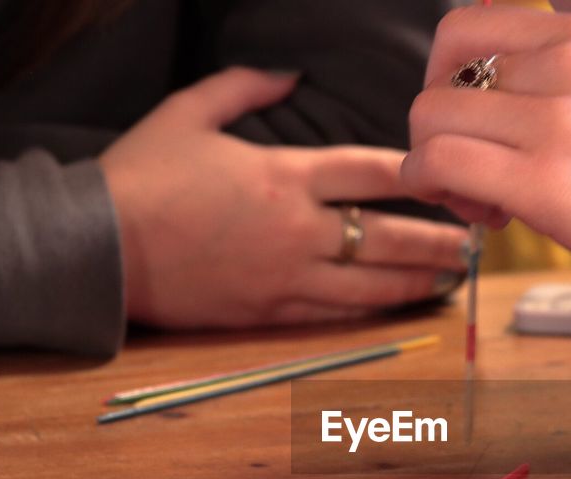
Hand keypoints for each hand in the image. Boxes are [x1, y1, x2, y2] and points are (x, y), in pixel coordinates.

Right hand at [101, 68, 468, 327]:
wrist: (96, 248)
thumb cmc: (140, 176)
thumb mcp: (187, 112)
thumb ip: (244, 87)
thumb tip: (287, 73)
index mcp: (284, 175)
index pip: (372, 172)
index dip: (421, 174)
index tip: (454, 175)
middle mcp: (297, 229)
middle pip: (388, 236)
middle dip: (437, 238)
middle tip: (475, 240)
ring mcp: (285, 276)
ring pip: (370, 283)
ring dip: (416, 280)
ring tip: (449, 277)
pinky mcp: (267, 313)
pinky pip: (334, 313)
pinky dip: (371, 309)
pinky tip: (397, 305)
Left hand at [402, 8, 570, 348]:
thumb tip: (521, 125)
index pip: (473, 24)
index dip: (459, 80)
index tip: (488, 130)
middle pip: (442, 64)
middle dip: (439, 119)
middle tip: (473, 171)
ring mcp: (557, 116)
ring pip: (429, 116)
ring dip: (438, 166)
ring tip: (486, 206)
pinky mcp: (548, 181)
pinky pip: (437, 162)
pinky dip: (438, 193)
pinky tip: (487, 220)